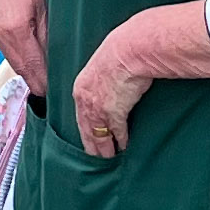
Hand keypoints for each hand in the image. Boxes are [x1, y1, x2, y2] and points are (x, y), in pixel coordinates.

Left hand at [72, 22, 153, 157]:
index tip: (88, 138)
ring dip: (105, 149)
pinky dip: (121, 141)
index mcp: (81, 90)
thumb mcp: (102, 66)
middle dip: (92, 146)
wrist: (129, 51)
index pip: (80, 116)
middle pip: (87, 131)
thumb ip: (101, 79)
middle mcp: (86, 102)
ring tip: (109, 158)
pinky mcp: (115, 114)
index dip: (85, 129)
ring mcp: (99, 110)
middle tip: (95, 157)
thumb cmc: (120, 52)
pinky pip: (118, 133)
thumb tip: (108, 83)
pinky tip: (124, 147)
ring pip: (100, 136)